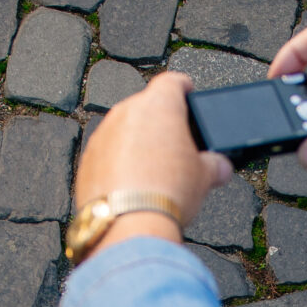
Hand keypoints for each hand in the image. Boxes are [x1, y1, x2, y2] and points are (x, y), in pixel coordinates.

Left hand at [73, 71, 233, 255]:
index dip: (183, 86)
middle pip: (145, 107)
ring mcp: (102, 135)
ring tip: (152, 171)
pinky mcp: (86, 160)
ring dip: (135, 143)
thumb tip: (220, 168)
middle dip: (159, 122)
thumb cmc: (168, 193)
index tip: (187, 91)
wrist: (128, 225)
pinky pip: (106, 154)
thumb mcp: (204, 177)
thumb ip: (214, 164)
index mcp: (158, 105)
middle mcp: (126, 112)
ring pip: (123, 130)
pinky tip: (130, 185)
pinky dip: (117, 163)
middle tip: (174, 145)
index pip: (172, 82)